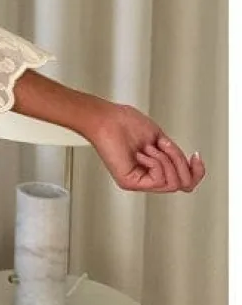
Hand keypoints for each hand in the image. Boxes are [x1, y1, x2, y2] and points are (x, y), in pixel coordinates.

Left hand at [87, 102, 205, 193]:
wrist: (107, 119)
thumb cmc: (126, 123)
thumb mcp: (160, 139)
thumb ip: (174, 156)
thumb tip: (190, 167)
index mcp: (154, 169)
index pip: (185, 182)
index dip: (198, 171)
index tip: (196, 155)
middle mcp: (147, 178)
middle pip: (183, 185)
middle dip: (180, 162)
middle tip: (166, 146)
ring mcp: (138, 182)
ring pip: (173, 183)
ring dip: (167, 160)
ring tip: (151, 147)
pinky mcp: (130, 183)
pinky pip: (158, 180)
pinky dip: (156, 162)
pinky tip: (143, 152)